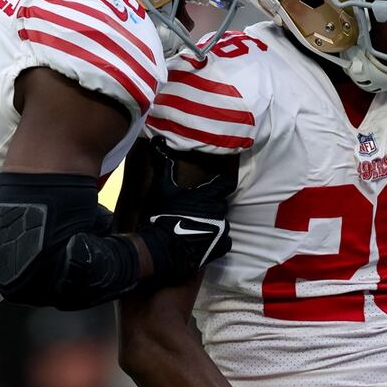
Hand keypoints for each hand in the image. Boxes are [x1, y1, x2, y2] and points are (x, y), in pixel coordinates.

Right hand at [136, 137, 234, 282]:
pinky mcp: (221, 245)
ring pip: (223, 221)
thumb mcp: (162, 187)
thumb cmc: (164, 214)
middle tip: (198, 208)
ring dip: (213, 222)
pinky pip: (225, 240)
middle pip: (222, 203)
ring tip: (198, 226)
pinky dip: (217, 240)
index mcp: (209, 195)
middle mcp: (219, 210)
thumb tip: (158, 139)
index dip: (224, 182)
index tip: (219, 183)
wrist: (165, 247)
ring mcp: (222, 229)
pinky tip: (204, 240)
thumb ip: (163, 164)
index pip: (228, 182)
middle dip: (212, 205)